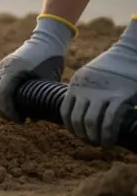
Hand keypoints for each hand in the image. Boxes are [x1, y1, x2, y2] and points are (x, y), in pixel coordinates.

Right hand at [0, 15, 74, 121]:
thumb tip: (35, 119)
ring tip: (8, 112)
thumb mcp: (49, 81)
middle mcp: (2, 68)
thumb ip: (40, 98)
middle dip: (0, 110)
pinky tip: (1, 103)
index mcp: (14, 70)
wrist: (47, 41)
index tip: (20, 120)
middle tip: (15, 119)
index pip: (2, 94)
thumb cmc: (51, 61)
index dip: (8, 110)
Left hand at [61, 18, 136, 146]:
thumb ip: (86, 91)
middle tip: (91, 142)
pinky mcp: (120, 97)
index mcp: (76, 84)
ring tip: (101, 144)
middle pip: (77, 119)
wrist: (132, 51)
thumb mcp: (91, 76)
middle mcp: (85, 90)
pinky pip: (109, 121)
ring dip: (94, 138)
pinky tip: (109, 142)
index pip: (65, 111)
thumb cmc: (114, 66)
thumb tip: (84, 111)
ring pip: (91, 122)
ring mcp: (102, 93)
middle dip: (82, 135)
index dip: (70, 127)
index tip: (79, 135)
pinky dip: (107, 135)